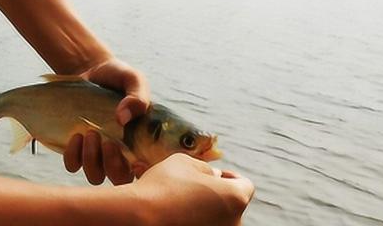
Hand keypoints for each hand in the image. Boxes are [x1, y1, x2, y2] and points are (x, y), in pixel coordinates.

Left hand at [63, 58, 150, 184]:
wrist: (90, 69)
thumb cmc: (117, 77)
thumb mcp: (133, 80)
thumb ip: (137, 97)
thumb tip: (123, 118)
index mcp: (140, 140)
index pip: (147, 171)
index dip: (143, 175)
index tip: (136, 164)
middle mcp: (121, 152)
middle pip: (119, 179)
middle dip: (113, 166)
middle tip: (109, 143)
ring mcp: (97, 153)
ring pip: (95, 176)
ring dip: (92, 159)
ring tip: (90, 134)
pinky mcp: (77, 149)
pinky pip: (73, 165)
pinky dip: (73, 155)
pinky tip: (76, 136)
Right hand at [134, 154, 254, 225]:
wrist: (138, 219)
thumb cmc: (162, 187)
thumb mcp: (185, 162)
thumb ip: (206, 168)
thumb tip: (213, 177)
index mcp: (236, 197)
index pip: (244, 185)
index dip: (230, 177)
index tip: (214, 176)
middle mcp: (235, 223)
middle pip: (232, 206)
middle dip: (216, 196)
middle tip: (192, 190)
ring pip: (218, 221)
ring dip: (206, 213)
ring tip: (180, 206)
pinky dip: (195, 224)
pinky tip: (175, 219)